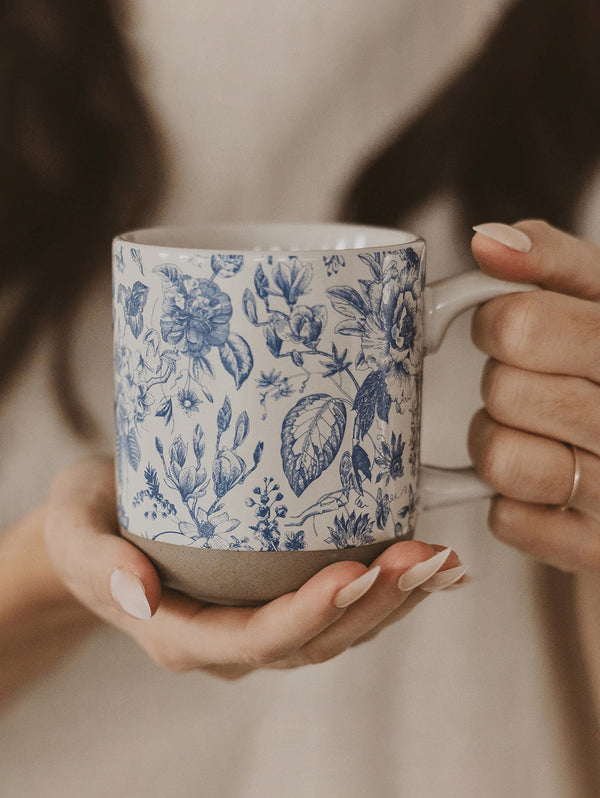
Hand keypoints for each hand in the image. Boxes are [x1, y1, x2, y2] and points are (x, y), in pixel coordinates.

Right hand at [43, 457, 465, 678]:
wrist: (94, 530)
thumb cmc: (86, 524)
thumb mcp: (74, 528)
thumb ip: (95, 559)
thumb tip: (136, 592)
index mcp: (178, 631)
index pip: (252, 638)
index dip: (307, 614)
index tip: (354, 572)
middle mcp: (226, 639)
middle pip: (311, 641)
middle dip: (372, 604)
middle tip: (422, 557)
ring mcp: (255, 624)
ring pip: (336, 633)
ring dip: (394, 601)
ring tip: (442, 561)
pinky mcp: (275, 599)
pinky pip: (338, 610)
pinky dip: (388, 593)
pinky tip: (430, 568)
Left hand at [468, 220, 599, 572]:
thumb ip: (553, 261)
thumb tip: (488, 241)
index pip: (520, 324)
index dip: (496, 322)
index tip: (509, 328)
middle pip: (504, 390)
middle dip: (501, 381)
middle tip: (529, 383)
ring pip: (499, 460)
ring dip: (496, 443)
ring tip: (532, 433)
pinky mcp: (596, 548)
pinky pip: (507, 521)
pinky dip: (511, 502)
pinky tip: (545, 486)